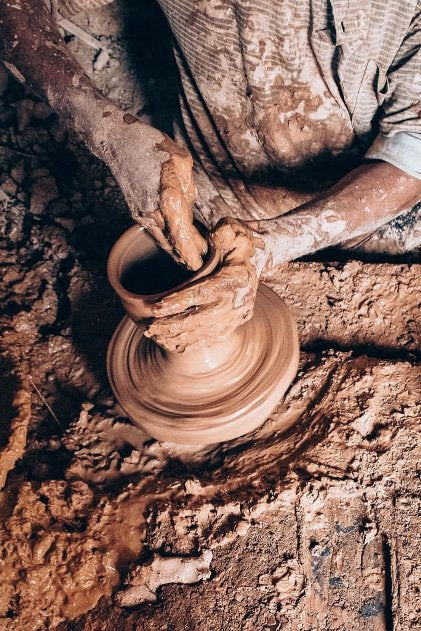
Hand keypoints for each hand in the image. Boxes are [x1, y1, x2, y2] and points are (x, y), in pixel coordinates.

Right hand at [94, 108, 206, 269]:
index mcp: (170, 201)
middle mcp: (154, 213)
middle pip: (173, 245)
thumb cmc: (154, 148)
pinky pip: (154, 232)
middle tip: (199, 267)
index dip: (192, 253)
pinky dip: (166, 240)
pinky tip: (174, 243)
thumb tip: (193, 212)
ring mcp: (143, 215)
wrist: (120, 143)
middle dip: (186, 258)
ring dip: (176, 251)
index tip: (201, 264)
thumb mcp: (182, 165)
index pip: (183, 237)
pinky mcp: (137, 213)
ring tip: (188, 260)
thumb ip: (190, 192)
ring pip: (163, 241)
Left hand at [144, 218, 266, 352]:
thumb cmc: (236, 247)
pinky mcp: (235, 325)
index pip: (201, 292)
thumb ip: (225, 232)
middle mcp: (236, 300)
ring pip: (203, 332)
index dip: (178, 301)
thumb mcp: (234, 233)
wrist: (257, 266)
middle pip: (199, 318)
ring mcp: (236, 316)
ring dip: (178, 337)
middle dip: (172, 325)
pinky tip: (175, 346)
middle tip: (150, 328)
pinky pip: (213, 339)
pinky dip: (193, 344)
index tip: (157, 307)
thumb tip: (217, 235)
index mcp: (233, 279)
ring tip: (156, 336)